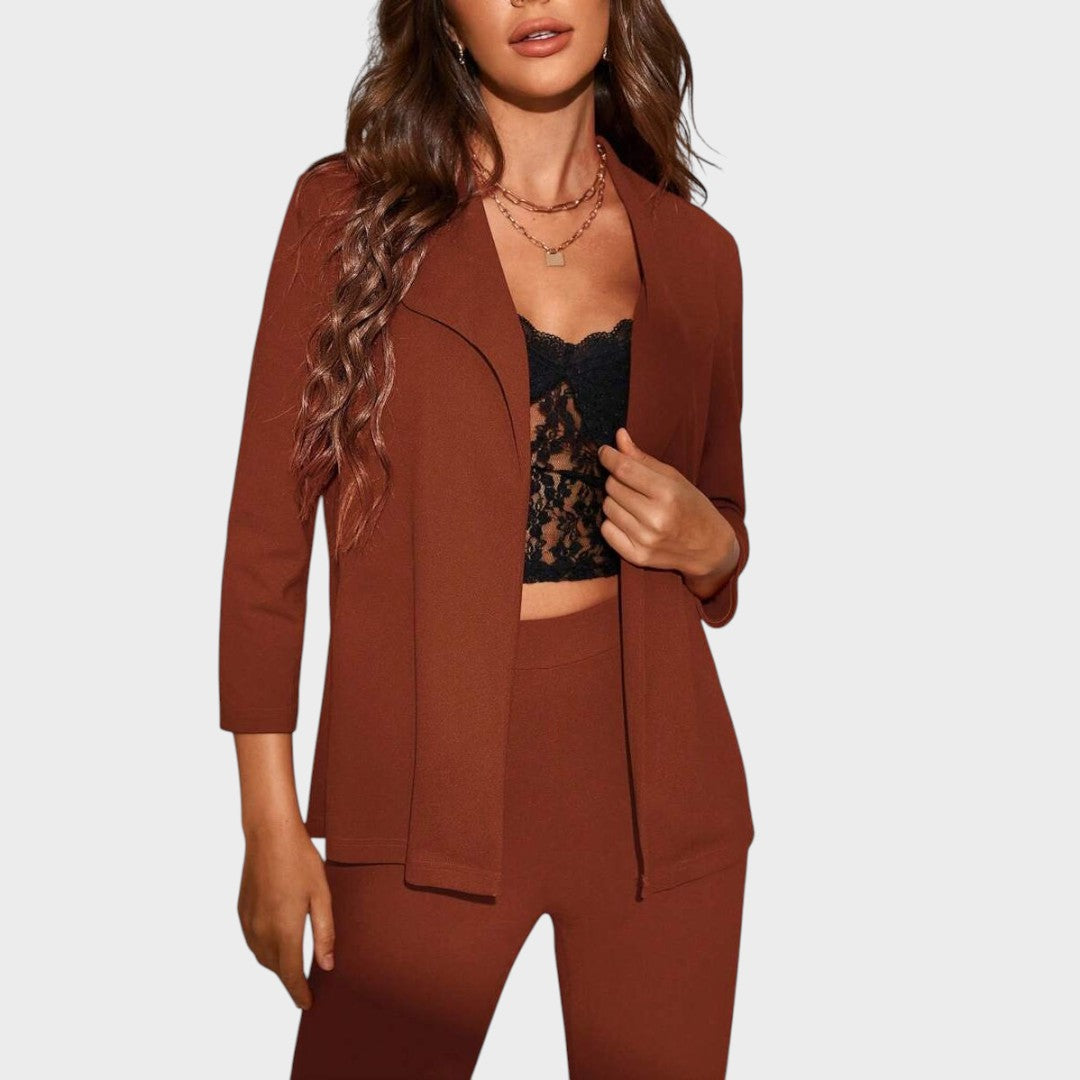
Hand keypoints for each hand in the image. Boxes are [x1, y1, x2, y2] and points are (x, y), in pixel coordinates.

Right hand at [237, 818, 334, 1009]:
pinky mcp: (242, 911)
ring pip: (261, 957)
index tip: (307, 1004)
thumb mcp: (322, 896)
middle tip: (305, 985)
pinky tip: (276, 943)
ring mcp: (249, 922)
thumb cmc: (300, 861)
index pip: (291, 974)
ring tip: (293, 966)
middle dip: (290, 980)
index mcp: (284, 930)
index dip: (299, 992)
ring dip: (277, 966)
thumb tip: (326, 965)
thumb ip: (324, 933)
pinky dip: (264, 950)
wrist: (270, 835)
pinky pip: (252, 941)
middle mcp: (262, 931)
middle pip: (276, 968)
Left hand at [598, 427, 739, 597]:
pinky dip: (613, 523)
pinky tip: (630, 521)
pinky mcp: (637, 556)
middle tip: (631, 483)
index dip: (609, 457)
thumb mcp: (674, 478)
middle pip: (612, 487)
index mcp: (668, 493)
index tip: (605, 452)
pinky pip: (606, 530)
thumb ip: (643, 459)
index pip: (624, 469)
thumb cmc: (692, 507)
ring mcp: (645, 540)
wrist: (709, 548)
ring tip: (634, 503)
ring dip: (615, 501)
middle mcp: (655, 518)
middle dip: (616, 480)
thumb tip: (619, 436)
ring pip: (607, 508)